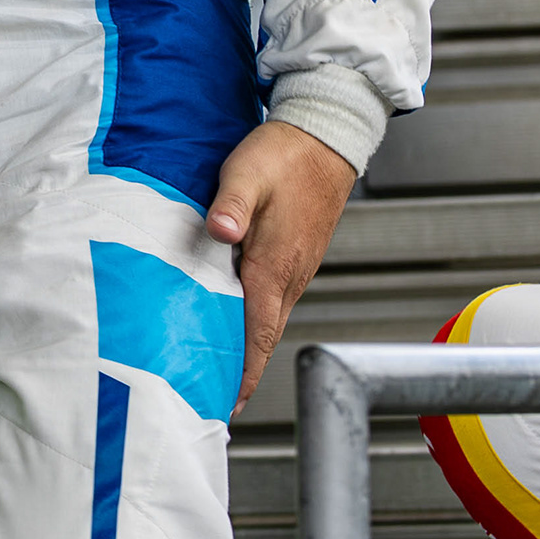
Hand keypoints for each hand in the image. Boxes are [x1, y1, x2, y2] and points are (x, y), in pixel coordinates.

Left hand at [206, 120, 358, 414]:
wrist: (326, 135)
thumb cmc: (285, 153)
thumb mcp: (246, 172)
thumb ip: (230, 204)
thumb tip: (219, 231)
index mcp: (274, 265)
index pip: (257, 333)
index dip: (244, 372)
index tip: (229, 404)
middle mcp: (289, 275)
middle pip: (263, 337)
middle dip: (242, 372)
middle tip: (213, 400)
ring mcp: (296, 268)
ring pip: (269, 320)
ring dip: (249, 348)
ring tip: (222, 372)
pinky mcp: (296, 256)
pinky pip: (274, 301)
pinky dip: (255, 322)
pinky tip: (237, 320)